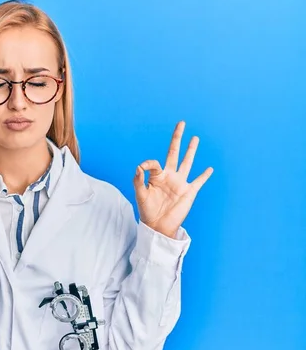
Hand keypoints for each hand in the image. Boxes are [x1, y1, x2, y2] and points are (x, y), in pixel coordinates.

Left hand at [133, 121, 212, 237]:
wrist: (158, 226)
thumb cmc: (147, 210)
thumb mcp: (140, 194)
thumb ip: (138, 180)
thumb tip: (139, 167)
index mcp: (156, 176)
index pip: (154, 162)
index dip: (148, 163)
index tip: (143, 168)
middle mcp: (169, 176)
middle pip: (174, 152)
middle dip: (177, 138)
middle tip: (181, 123)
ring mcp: (180, 183)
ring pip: (187, 162)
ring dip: (191, 150)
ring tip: (195, 138)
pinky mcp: (189, 192)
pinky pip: (198, 181)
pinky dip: (204, 176)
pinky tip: (209, 168)